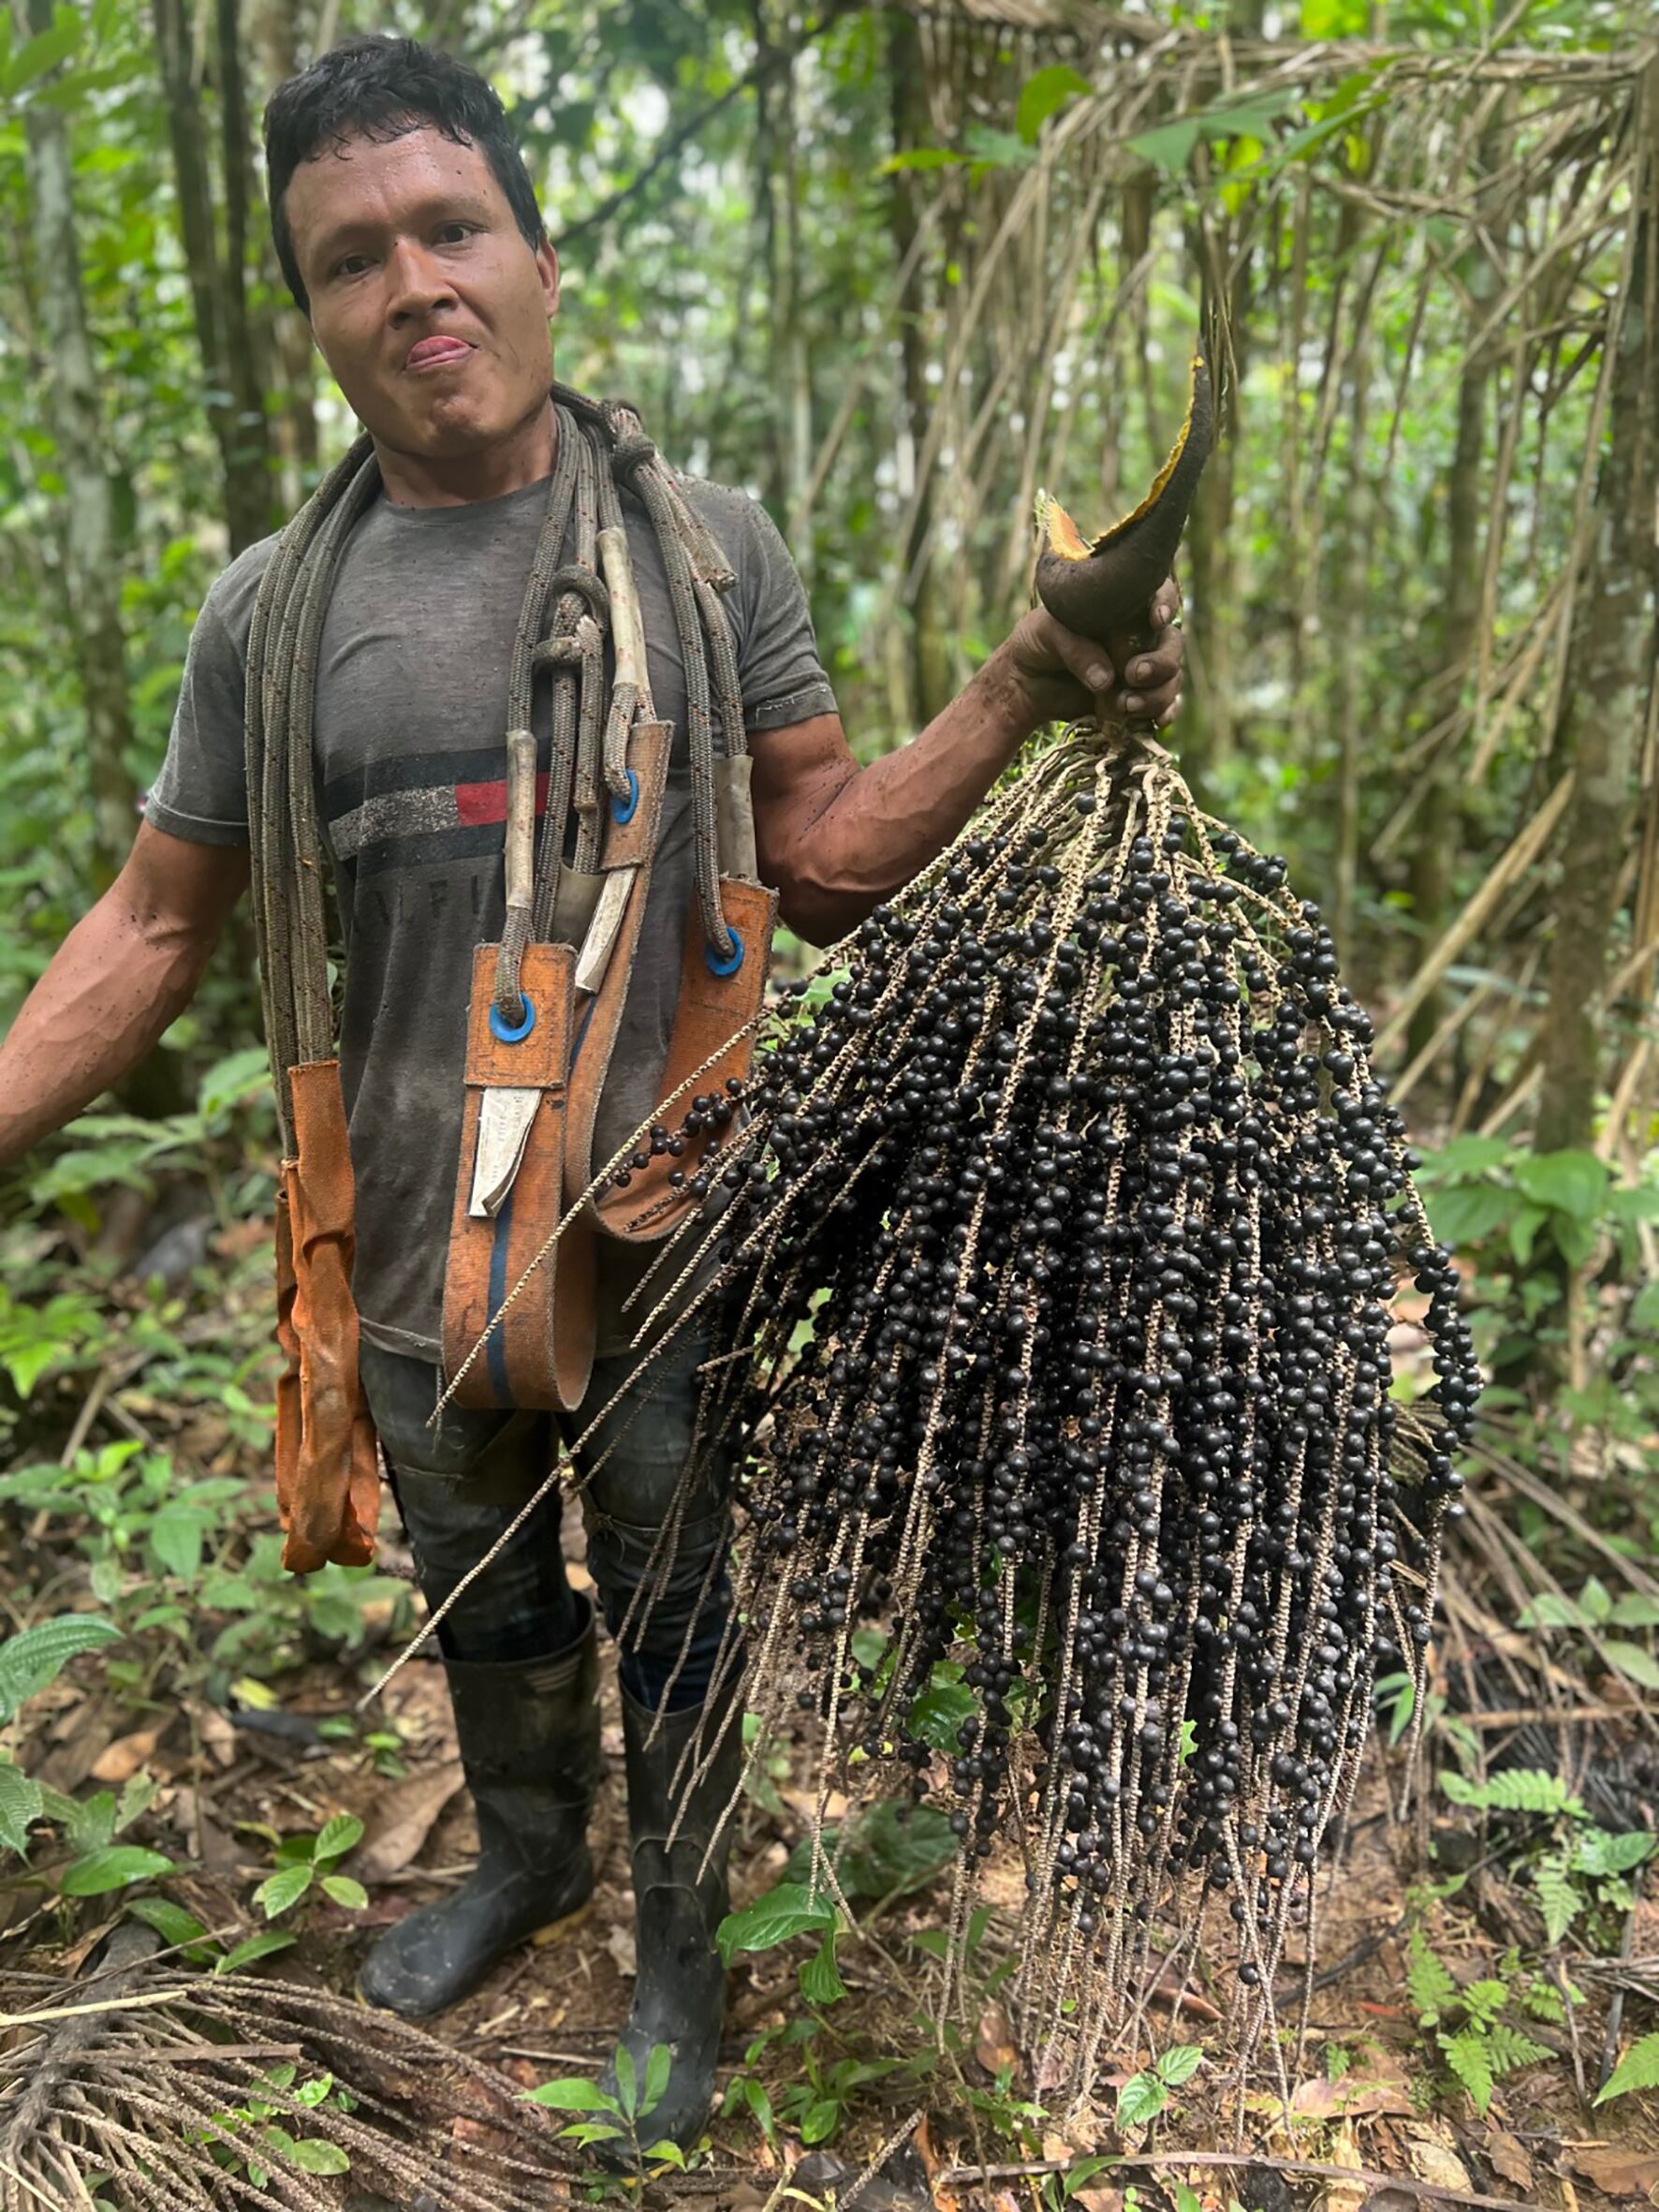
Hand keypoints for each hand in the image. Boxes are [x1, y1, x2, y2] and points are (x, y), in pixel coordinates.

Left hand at [993, 578, 1183, 734]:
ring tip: (1126, 706)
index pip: (1159, 593)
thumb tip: (1106, 681)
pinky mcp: (1136, 697)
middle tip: (1134, 674)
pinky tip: (1158, 721)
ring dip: (1158, 694)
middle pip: (1172, 644)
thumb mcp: (1048, 633)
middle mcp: (1139, 635)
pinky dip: (1165, 713)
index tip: (1155, 620)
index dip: (1165, 603)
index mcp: (1123, 606)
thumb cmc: (1038, 642)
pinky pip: (1164, 705)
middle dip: (1161, 662)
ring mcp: (1141, 667)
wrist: (1026, 684)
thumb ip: (1077, 650)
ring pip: (1171, 678)